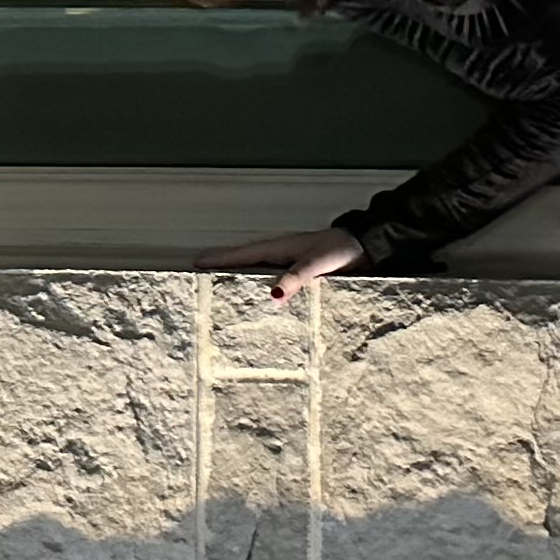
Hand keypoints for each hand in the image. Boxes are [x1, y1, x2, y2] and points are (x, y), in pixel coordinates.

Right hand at [201, 227, 365, 299]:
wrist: (366, 249)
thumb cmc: (341, 249)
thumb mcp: (316, 263)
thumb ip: (296, 278)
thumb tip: (273, 295)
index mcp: (276, 249)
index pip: (239, 255)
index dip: (216, 260)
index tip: (193, 264)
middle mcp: (278, 258)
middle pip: (242, 266)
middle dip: (221, 273)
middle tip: (199, 287)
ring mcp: (287, 269)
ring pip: (256, 277)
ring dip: (240, 286)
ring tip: (220, 302)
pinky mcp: (300, 280)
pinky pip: (274, 287)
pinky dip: (261, 295)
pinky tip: (259, 310)